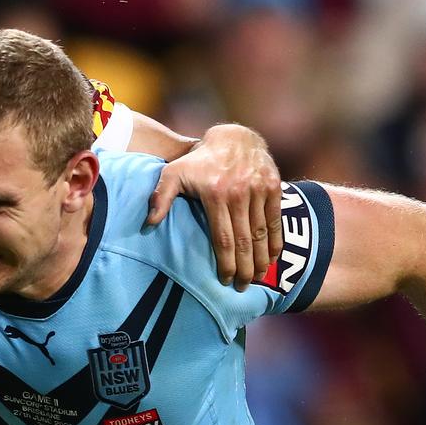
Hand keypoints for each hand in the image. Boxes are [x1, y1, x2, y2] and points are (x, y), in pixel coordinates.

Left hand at [147, 123, 281, 289]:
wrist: (233, 137)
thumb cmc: (198, 161)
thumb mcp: (173, 173)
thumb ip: (160, 198)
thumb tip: (149, 224)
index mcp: (215, 194)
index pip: (223, 238)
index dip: (226, 263)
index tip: (226, 281)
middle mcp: (239, 193)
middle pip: (245, 241)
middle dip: (246, 269)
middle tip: (244, 287)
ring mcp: (259, 189)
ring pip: (262, 233)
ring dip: (262, 260)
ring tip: (259, 278)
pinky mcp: (274, 186)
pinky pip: (275, 220)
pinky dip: (276, 241)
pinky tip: (273, 258)